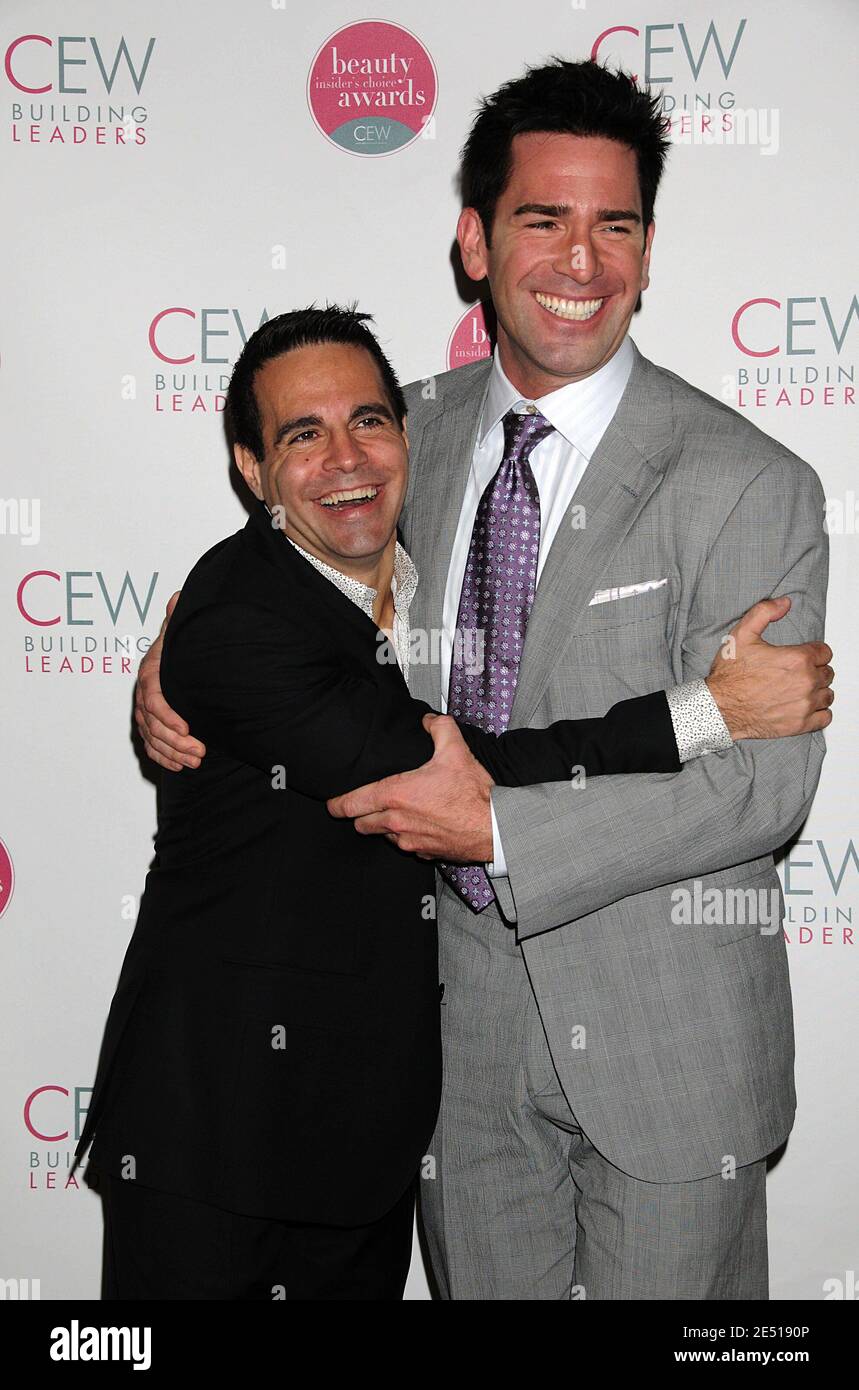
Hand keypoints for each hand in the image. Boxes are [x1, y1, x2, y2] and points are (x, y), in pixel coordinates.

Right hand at [134, 591, 206, 770]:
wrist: (181, 655)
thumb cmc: (184, 644)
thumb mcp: (182, 631)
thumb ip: (179, 620)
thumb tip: (178, 600)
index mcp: (151, 672)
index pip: (153, 698)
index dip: (168, 715)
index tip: (188, 727)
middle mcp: (144, 693)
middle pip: (151, 724)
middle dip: (175, 741)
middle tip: (201, 751)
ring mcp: (144, 711)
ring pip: (151, 738)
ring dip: (173, 753)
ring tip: (198, 761)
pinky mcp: (151, 724)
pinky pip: (151, 746)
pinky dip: (164, 759)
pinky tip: (182, 767)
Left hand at [326, 713, 494, 860]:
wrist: (495, 828)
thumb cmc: (474, 795)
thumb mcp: (456, 750)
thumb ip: (438, 728)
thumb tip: (429, 720)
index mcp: (396, 796)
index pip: (351, 803)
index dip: (337, 804)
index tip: (333, 803)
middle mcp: (396, 822)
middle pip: (362, 823)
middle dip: (362, 814)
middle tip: (368, 804)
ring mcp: (409, 841)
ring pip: (383, 836)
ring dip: (385, 825)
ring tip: (399, 811)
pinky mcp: (424, 853)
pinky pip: (406, 845)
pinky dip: (408, 836)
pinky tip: (422, 823)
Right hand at [705, 596, 833, 738]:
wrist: (718, 708)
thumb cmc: (730, 676)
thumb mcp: (742, 635)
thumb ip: (765, 612)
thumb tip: (784, 603)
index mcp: (798, 659)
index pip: (825, 652)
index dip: (813, 652)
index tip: (802, 657)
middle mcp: (806, 682)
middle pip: (828, 673)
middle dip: (815, 671)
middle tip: (797, 674)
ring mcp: (805, 704)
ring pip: (828, 695)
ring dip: (818, 691)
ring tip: (800, 690)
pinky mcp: (800, 724)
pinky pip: (825, 717)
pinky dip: (819, 712)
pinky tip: (805, 707)